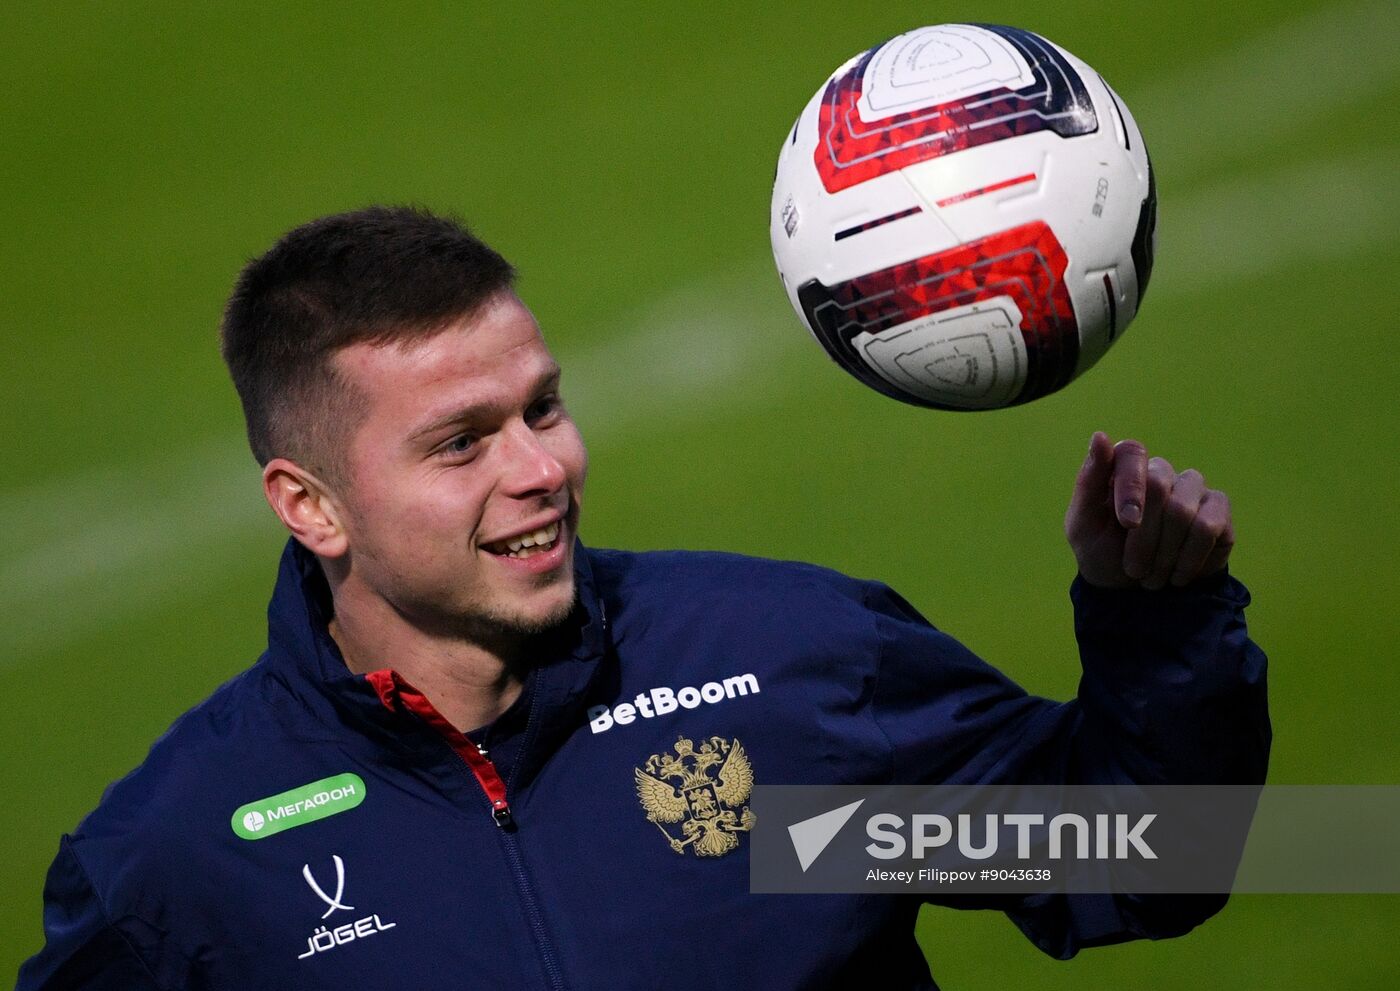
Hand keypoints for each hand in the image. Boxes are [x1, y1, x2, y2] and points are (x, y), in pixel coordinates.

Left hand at [1065, 432, 1234, 589]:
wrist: (1134, 594)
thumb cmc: (1103, 552)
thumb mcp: (1083, 524)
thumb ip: (1089, 482)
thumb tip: (1101, 436)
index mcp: (1125, 468)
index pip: (1132, 452)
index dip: (1130, 487)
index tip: (1127, 523)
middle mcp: (1161, 472)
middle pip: (1158, 485)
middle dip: (1142, 537)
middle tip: (1133, 568)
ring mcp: (1192, 488)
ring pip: (1182, 510)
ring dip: (1163, 554)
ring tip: (1152, 577)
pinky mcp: (1218, 509)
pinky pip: (1208, 526)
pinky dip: (1188, 558)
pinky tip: (1178, 574)